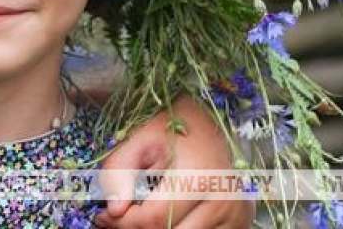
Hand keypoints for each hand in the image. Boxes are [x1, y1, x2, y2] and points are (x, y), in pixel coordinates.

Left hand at [94, 95, 253, 227]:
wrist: (210, 124)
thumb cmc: (171, 129)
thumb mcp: (139, 141)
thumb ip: (119, 172)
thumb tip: (114, 210)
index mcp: (200, 178)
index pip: (155, 219)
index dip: (123, 223)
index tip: (103, 216)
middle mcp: (225, 202)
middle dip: (137, 228)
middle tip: (119, 217)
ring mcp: (236, 216)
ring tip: (141, 213)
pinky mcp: (239, 223)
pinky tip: (165, 216)